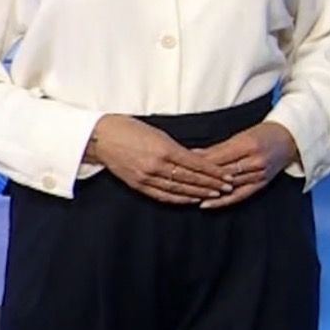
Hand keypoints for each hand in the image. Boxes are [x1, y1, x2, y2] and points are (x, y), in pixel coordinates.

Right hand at [85, 114, 234, 204]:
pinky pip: (163, 195)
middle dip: (211, 184)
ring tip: (215, 194)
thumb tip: (195, 158)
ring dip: (199, 193)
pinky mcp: (138, 185)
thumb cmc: (130, 128)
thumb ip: (176, 148)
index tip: (227, 176)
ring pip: (179, 189)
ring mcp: (147, 177)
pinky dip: (179, 199)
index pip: (196, 164)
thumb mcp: (158, 133)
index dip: (213, 172)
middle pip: (190, 179)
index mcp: (164, 149)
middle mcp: (157, 165)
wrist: (101, 137)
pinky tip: (191, 200)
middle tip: (228, 188)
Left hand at [190, 123, 298, 209]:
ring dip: (207, 190)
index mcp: (248, 145)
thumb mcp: (242, 135)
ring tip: (187, 193)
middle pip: (221, 172)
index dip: (198, 161)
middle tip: (178, 180)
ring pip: (228, 185)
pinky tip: (206, 205)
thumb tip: (193, 155)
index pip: (218, 156)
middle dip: (199, 176)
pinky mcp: (261, 184)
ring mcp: (259, 175)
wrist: (291, 140)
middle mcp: (254, 161)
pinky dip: (222, 202)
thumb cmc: (264, 133)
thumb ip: (219, 148)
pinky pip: (239, 196)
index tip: (180, 164)